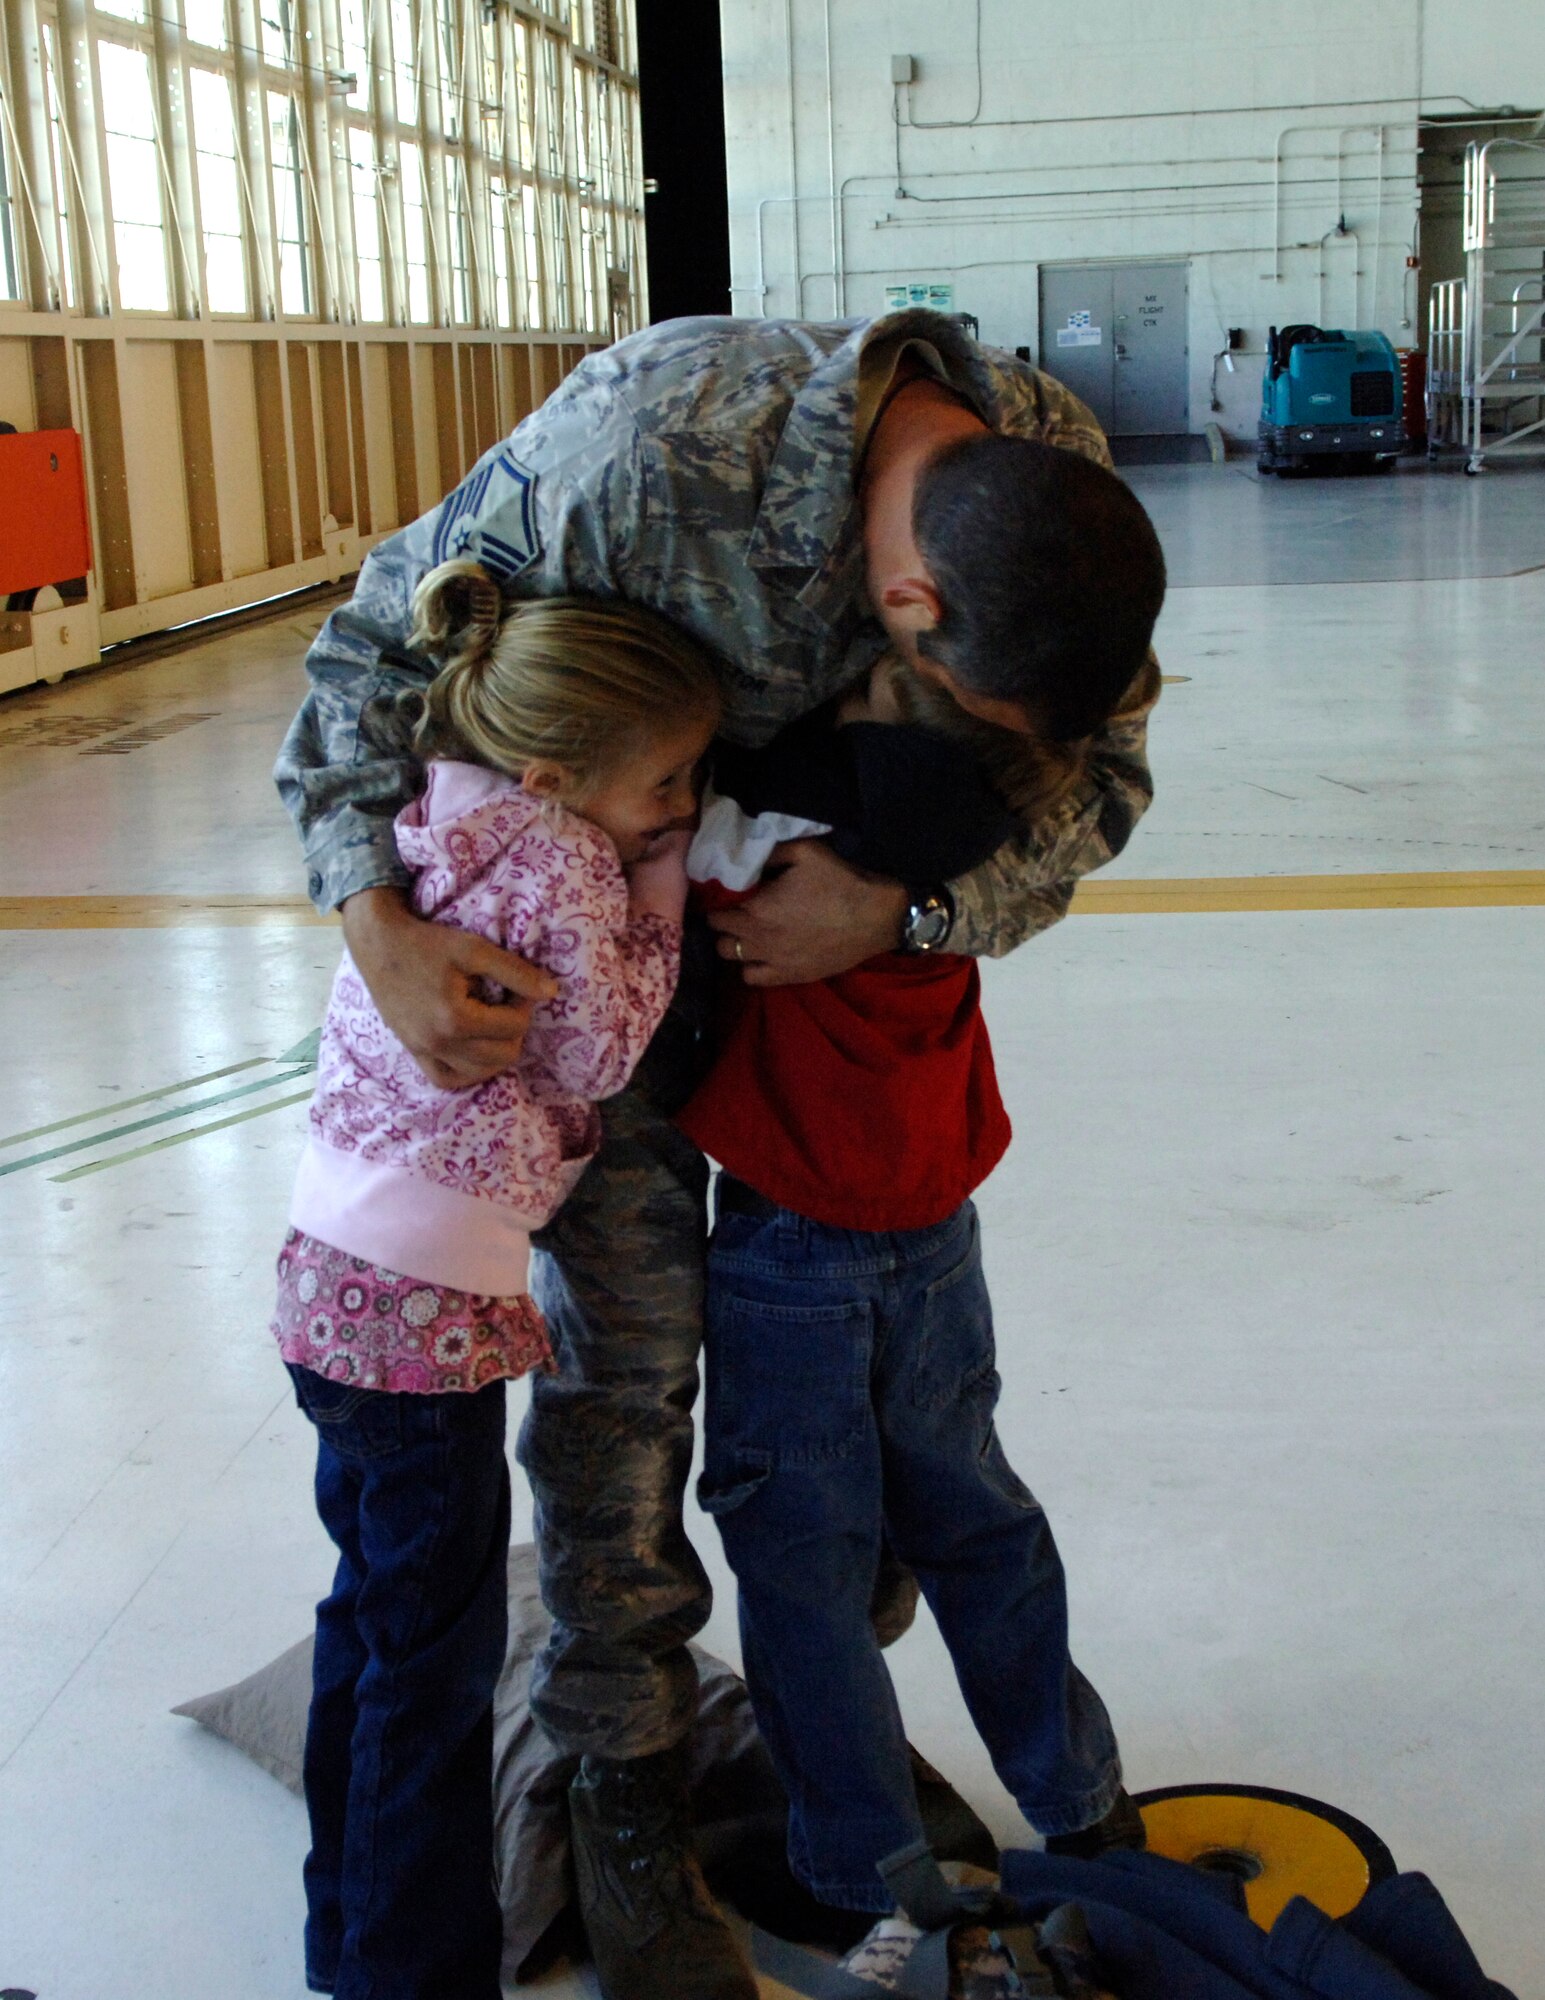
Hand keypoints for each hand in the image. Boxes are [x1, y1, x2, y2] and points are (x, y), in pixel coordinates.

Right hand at [340, 887, 559, 1088]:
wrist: (379, 945)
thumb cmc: (426, 943)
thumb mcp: (473, 949)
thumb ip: (514, 972)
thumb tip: (552, 993)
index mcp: (455, 1019)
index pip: (514, 1027)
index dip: (524, 1004)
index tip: (517, 987)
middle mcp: (438, 1044)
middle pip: (503, 1056)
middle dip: (513, 1029)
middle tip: (506, 1004)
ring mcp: (423, 1052)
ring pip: (478, 1074)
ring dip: (496, 1052)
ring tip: (493, 1024)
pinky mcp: (414, 1052)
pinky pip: (446, 1079)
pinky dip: (467, 1071)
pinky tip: (475, 1049)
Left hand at [708, 841, 908, 986]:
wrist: (875, 918)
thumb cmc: (840, 882)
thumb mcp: (805, 851)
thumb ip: (770, 853)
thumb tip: (748, 857)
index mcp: (757, 908)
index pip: (716, 910)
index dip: (718, 901)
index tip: (727, 894)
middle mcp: (758, 938)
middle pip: (719, 935)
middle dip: (723, 922)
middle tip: (737, 911)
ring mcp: (772, 961)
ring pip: (731, 957)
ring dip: (734, 944)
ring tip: (748, 933)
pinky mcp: (789, 976)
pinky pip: (752, 978)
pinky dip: (750, 967)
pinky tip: (762, 955)